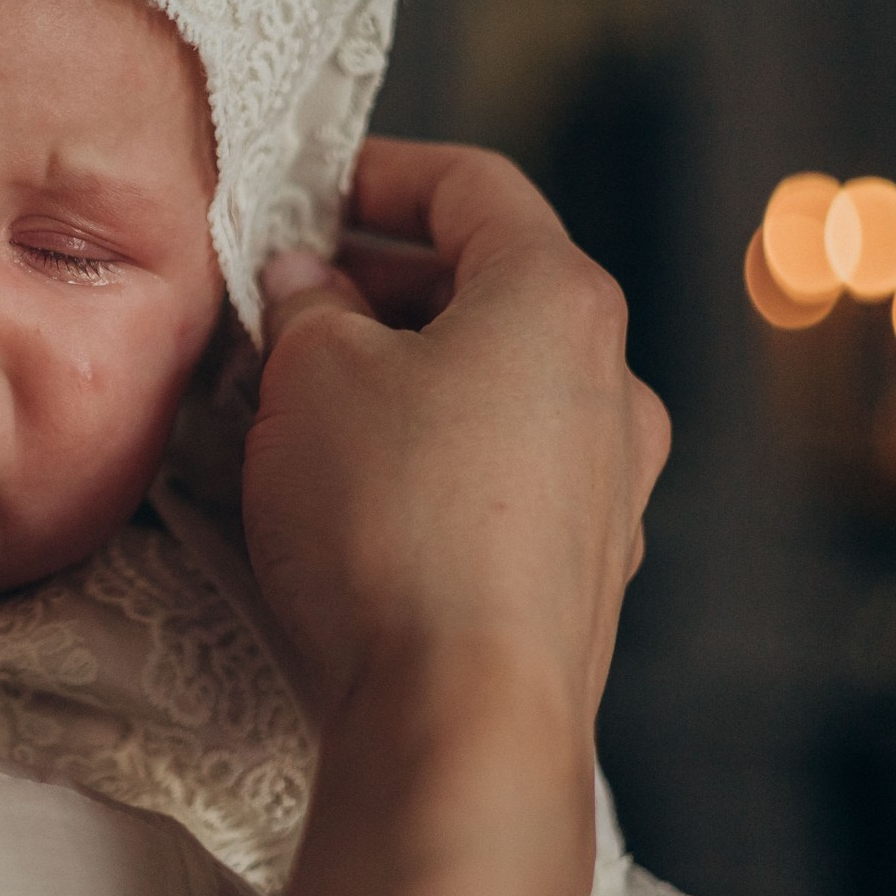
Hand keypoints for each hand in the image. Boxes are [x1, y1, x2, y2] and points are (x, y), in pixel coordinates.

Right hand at [172, 139, 668, 895]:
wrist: (458, 723)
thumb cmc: (385, 520)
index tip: (308, 192)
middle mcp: (611, 382)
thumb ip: (304, 305)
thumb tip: (307, 283)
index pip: (472, 187)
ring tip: (305, 405)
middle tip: (284, 306)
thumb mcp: (308, 376)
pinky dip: (434, 455)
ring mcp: (610, 486)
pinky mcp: (583, 575)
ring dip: (405, 376)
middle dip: (380, 285)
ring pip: (497, 389)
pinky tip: (355, 496)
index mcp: (559, 300)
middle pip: (490, 289)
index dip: (379, 173)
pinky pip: (503, 477)